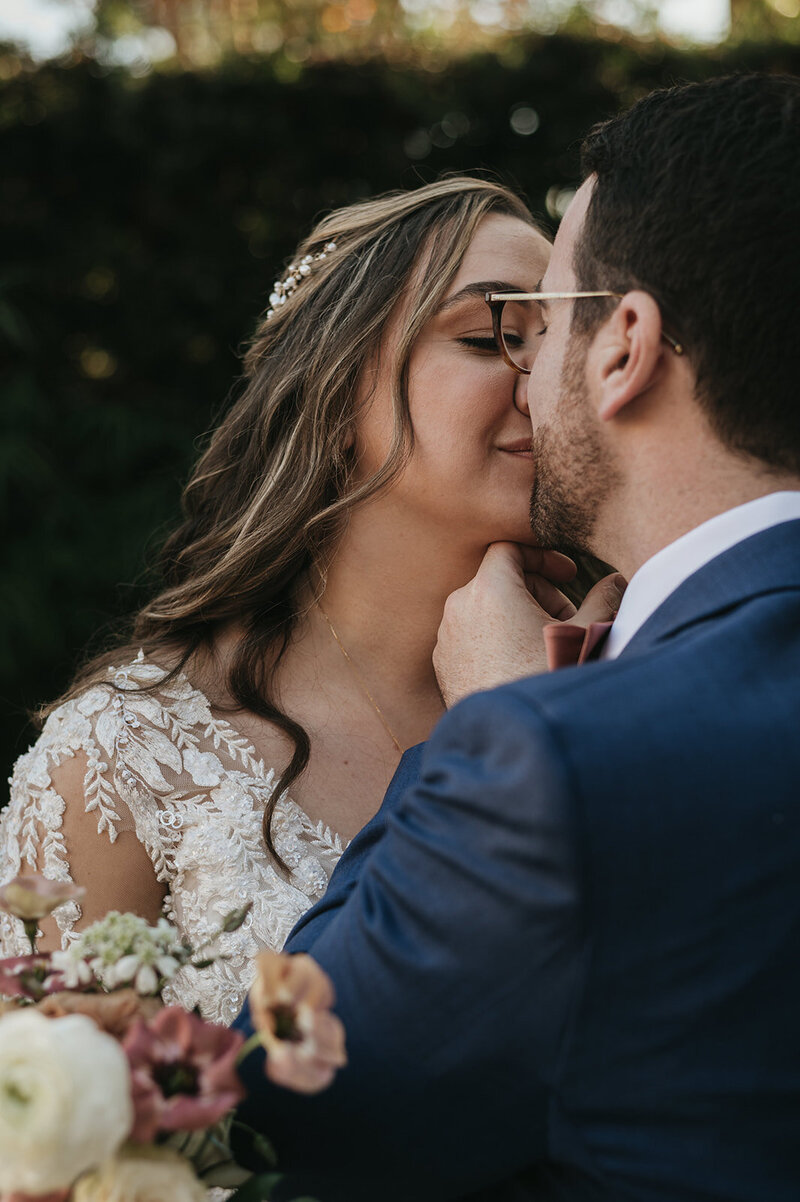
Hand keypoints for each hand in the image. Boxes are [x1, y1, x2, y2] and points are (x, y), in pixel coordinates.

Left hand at [433, 542, 625, 707]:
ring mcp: (446, 636)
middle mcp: (459, 607)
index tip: (570, 575)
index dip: (543, 556)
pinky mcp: (443, 663)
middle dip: (539, 592)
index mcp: (489, 589)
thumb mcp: (586, 636)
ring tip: (548, 645)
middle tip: (568, 618)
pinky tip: (522, 664)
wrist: (512, 736)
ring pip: (485, 608)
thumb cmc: (547, 681)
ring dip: (518, 615)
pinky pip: (472, 635)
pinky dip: (496, 637)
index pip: (509, 548)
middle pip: (500, 578)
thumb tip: (616, 581)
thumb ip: (604, 599)